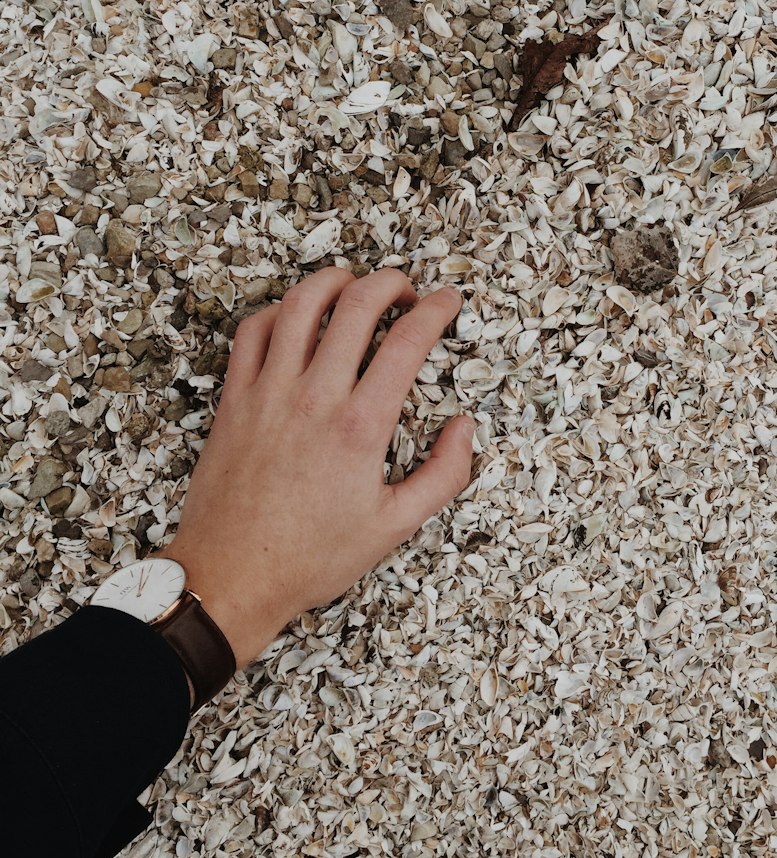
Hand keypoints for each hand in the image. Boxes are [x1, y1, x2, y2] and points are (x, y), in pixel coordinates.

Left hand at [157, 266, 474, 672]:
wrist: (230, 577)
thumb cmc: (309, 557)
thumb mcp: (395, 527)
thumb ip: (443, 475)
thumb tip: (465, 429)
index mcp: (360, 427)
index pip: (408, 341)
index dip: (437, 309)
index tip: (447, 302)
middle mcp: (315, 398)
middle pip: (358, 304)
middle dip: (393, 282)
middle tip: (407, 292)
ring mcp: (268, 393)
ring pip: (302, 303)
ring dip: (336, 281)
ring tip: (356, 287)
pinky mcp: (235, 399)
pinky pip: (255, 331)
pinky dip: (281, 310)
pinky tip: (300, 319)